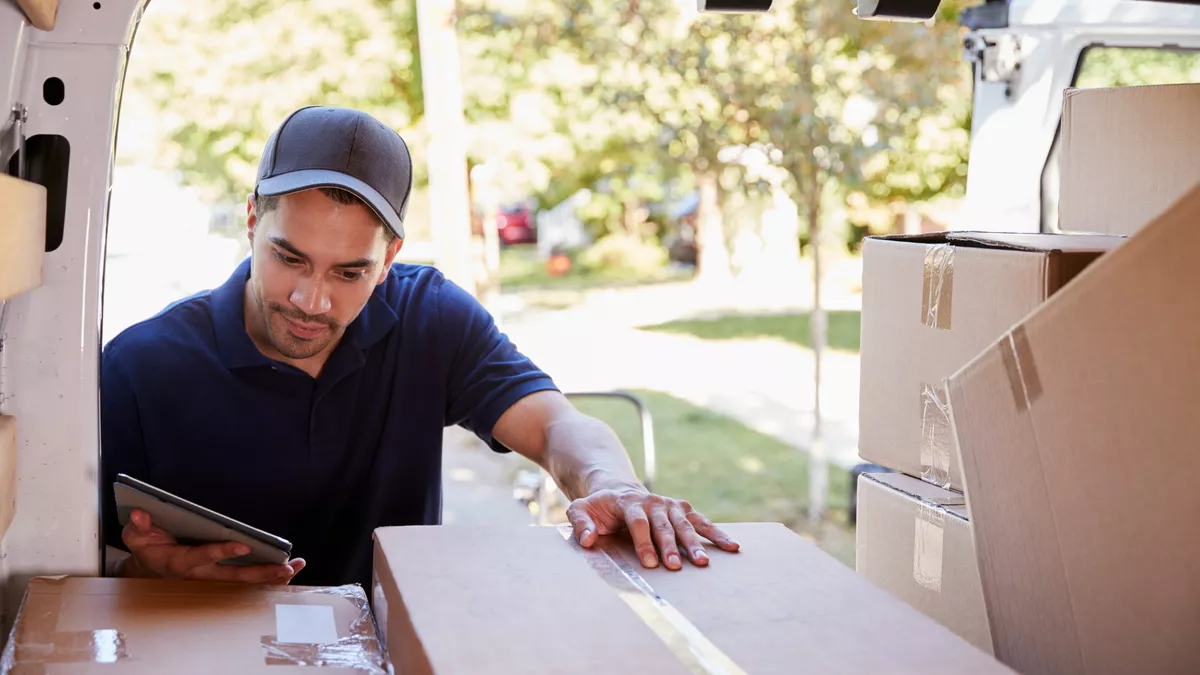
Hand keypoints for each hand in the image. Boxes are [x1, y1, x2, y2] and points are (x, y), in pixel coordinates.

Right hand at [120, 508, 304, 583]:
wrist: (150, 567)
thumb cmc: (147, 547)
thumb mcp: (135, 536)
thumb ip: (138, 526)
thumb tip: (141, 513)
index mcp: (180, 562)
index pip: (204, 556)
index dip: (222, 552)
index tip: (243, 546)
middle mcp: (201, 574)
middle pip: (234, 577)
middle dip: (261, 572)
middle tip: (286, 566)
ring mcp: (213, 577)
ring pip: (245, 581)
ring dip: (271, 576)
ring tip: (297, 566)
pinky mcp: (221, 576)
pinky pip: (248, 579)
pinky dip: (268, 575)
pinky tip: (290, 569)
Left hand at [566, 486, 738, 570]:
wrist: (617, 488)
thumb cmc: (598, 507)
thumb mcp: (581, 509)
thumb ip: (580, 523)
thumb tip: (589, 540)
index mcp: (628, 502)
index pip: (638, 522)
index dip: (644, 542)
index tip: (649, 562)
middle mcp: (652, 501)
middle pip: (664, 525)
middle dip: (671, 546)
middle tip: (677, 566)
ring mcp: (669, 505)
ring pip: (684, 524)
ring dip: (695, 543)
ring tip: (703, 563)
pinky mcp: (681, 509)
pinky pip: (700, 522)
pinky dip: (716, 533)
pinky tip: (731, 546)